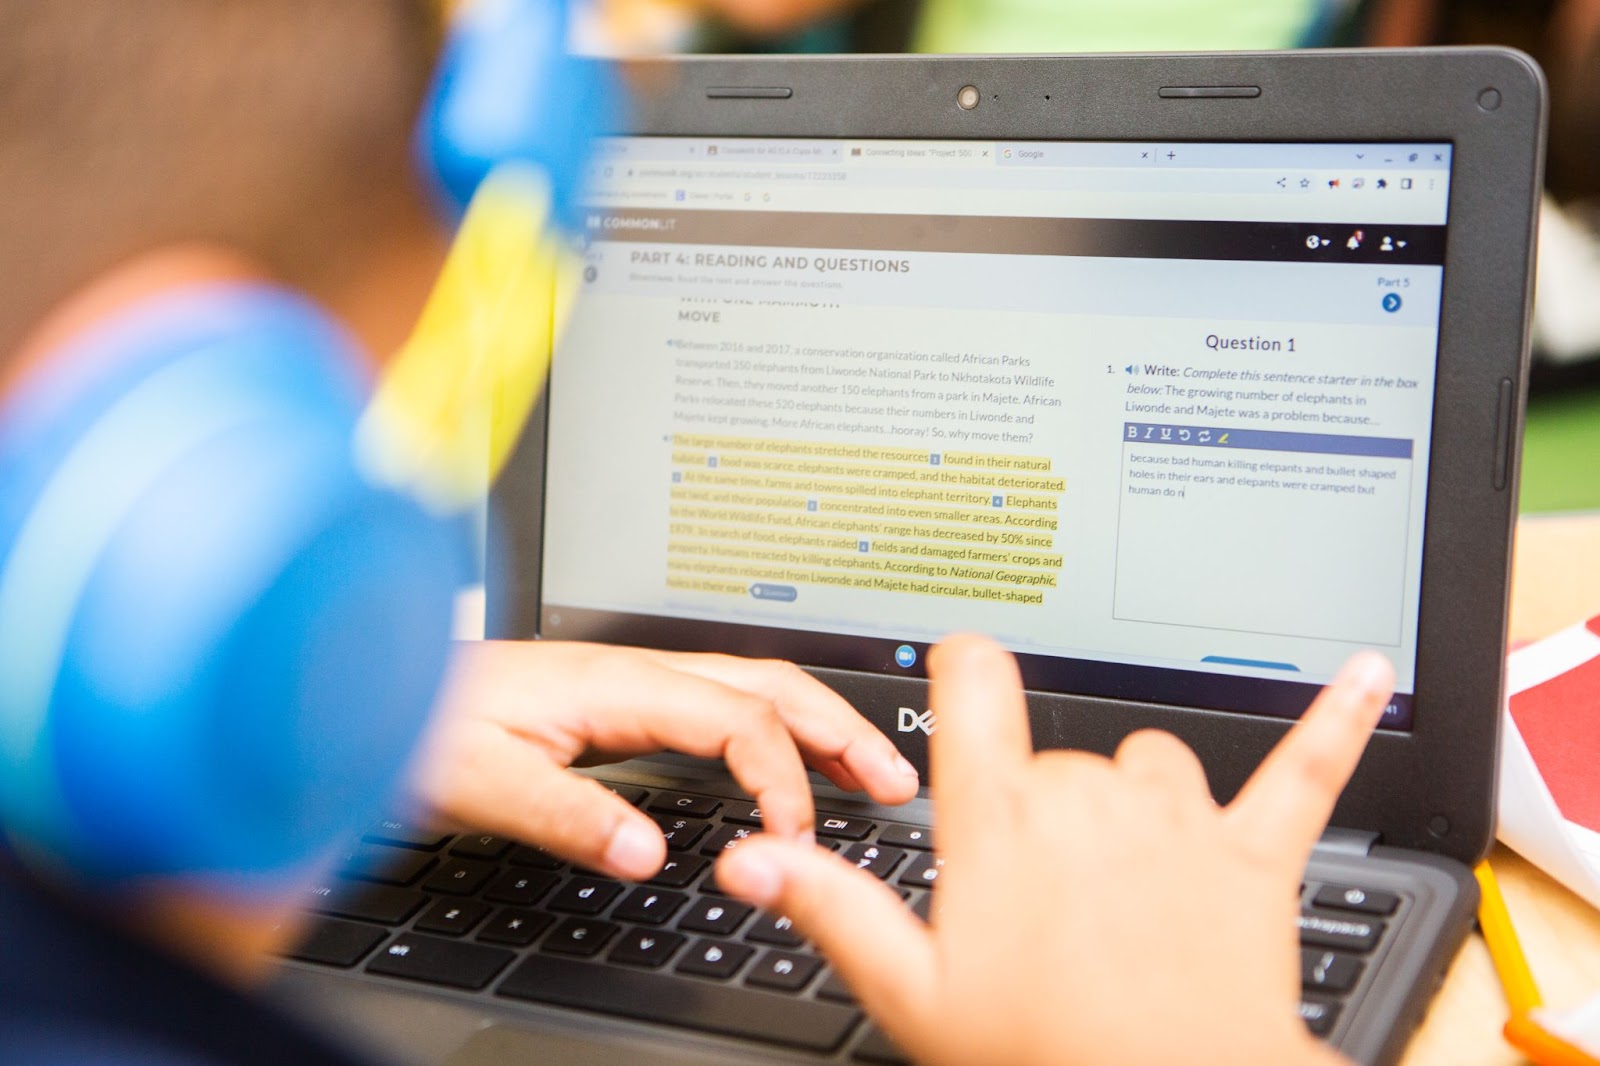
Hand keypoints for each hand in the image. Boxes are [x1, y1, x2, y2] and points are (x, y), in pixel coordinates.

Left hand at [410, 640, 919, 880]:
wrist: (377, 682)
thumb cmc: (420, 722)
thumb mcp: (480, 778)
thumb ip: (566, 813)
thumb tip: (648, 852)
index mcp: (617, 684)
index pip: (737, 720)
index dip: (781, 778)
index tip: (793, 841)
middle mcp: (636, 672)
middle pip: (767, 684)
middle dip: (839, 729)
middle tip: (893, 780)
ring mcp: (632, 679)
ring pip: (751, 685)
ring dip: (816, 722)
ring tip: (865, 766)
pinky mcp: (621, 696)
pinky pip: (721, 701)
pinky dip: (772, 727)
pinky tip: (779, 758)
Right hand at [716, 634, 1393, 1065]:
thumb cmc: (1046, 1054)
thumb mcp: (914, 992)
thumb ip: (833, 907)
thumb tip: (754, 856)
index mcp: (1004, 820)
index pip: (977, 685)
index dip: (966, 660)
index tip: (962, 660)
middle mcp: (1091, 796)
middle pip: (1061, 746)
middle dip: (1046, 804)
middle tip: (1042, 898)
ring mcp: (1179, 819)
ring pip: (1150, 756)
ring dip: (1137, 792)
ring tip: (1127, 863)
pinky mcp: (1253, 851)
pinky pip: (1303, 768)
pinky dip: (1337, 718)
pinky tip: (1370, 670)